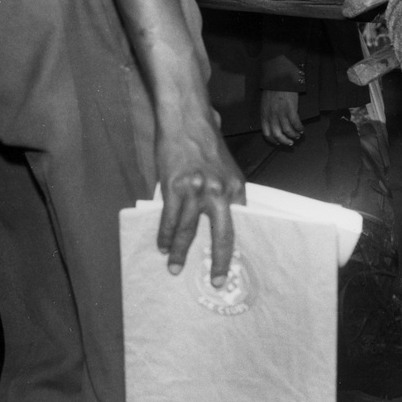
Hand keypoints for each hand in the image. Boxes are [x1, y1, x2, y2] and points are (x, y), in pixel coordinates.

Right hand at [155, 111, 244, 286]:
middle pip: (223, 236)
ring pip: (189, 231)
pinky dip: (164, 236)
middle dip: (221, 263)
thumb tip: (218, 217)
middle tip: (218, 283)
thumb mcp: (225, 168)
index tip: (236, 267)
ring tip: (175, 270)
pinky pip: (169, 218)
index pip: (240, 225)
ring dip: (180, 254)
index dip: (237, 247)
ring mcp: (197, 190)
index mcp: (236, 188)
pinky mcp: (175, 186)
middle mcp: (220, 192)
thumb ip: (224, 192)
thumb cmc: (205, 142)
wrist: (187, 118)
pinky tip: (161, 247)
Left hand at [260, 89, 303, 146]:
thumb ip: (268, 114)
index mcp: (264, 116)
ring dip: (293, 135)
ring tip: (298, 136)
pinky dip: (299, 128)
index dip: (273, 140)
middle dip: (285, 141)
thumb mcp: (265, 104)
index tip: (279, 142)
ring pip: (288, 131)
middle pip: (278, 135)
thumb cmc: (271, 90)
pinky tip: (302, 128)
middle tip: (290, 143)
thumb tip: (273, 123)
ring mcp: (281, 113)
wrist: (278, 79)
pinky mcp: (291, 109)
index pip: (267, 133)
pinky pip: (295, 123)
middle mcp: (272, 117)